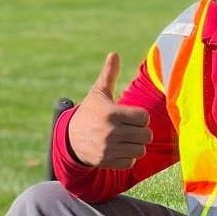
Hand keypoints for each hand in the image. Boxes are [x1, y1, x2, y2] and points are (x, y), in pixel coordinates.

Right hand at [65, 52, 152, 169]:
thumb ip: (109, 75)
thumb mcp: (98, 93)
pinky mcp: (107, 161)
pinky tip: (117, 150)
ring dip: (135, 145)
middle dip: (140, 132)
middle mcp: (111, 132)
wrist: (70, 139)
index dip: (140, 117)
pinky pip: (130, 162)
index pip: (144, 118)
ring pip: (140, 150)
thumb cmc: (89, 113)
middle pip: (146, 135)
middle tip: (129, 129)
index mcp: (112, 113)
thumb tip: (114, 54)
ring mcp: (109, 148)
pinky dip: (127, 157)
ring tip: (124, 139)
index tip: (131, 116)